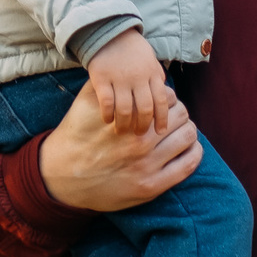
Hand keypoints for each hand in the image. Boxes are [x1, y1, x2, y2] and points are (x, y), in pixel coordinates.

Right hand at [40, 79, 201, 211]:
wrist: (62, 175)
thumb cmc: (75, 134)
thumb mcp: (86, 101)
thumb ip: (108, 83)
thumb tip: (127, 69)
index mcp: (128, 117)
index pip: (167, 96)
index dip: (166, 96)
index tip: (161, 101)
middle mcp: (140, 141)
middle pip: (181, 114)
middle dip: (177, 112)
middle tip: (171, 116)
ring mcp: (147, 166)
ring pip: (188, 137)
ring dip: (188, 130)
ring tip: (180, 131)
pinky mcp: (151, 187)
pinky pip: (187, 166)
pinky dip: (194, 153)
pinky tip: (189, 148)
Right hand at [86, 28, 166, 133]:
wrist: (108, 30)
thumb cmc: (131, 49)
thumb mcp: (150, 60)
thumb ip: (157, 78)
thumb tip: (167, 98)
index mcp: (151, 73)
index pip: (161, 101)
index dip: (162, 119)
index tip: (160, 132)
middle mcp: (138, 77)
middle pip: (144, 109)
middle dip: (143, 126)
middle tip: (139, 136)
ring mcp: (119, 78)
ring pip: (125, 109)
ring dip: (124, 124)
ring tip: (122, 131)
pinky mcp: (101, 78)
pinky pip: (106, 102)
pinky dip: (107, 114)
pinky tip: (107, 120)